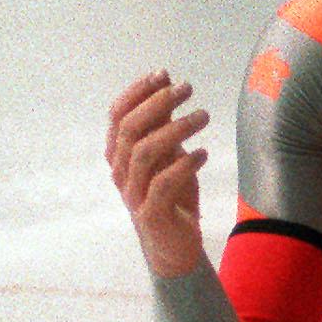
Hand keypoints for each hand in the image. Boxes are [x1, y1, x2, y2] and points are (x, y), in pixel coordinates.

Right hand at [106, 70, 210, 276]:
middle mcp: (120, 173)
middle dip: (158, 103)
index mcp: (119, 155)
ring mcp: (132, 194)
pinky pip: (162, 184)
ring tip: (203, 116)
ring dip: (175, 129)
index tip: (164, 74)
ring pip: (144, 153)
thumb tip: (168, 88)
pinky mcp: (150, 214)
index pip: (117, 115)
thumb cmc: (171, 198)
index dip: (138, 92)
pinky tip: (202, 154)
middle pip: (130, 129)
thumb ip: (163, 128)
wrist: (174, 247)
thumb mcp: (169, 156)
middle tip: (187, 88)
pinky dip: (184, 165)